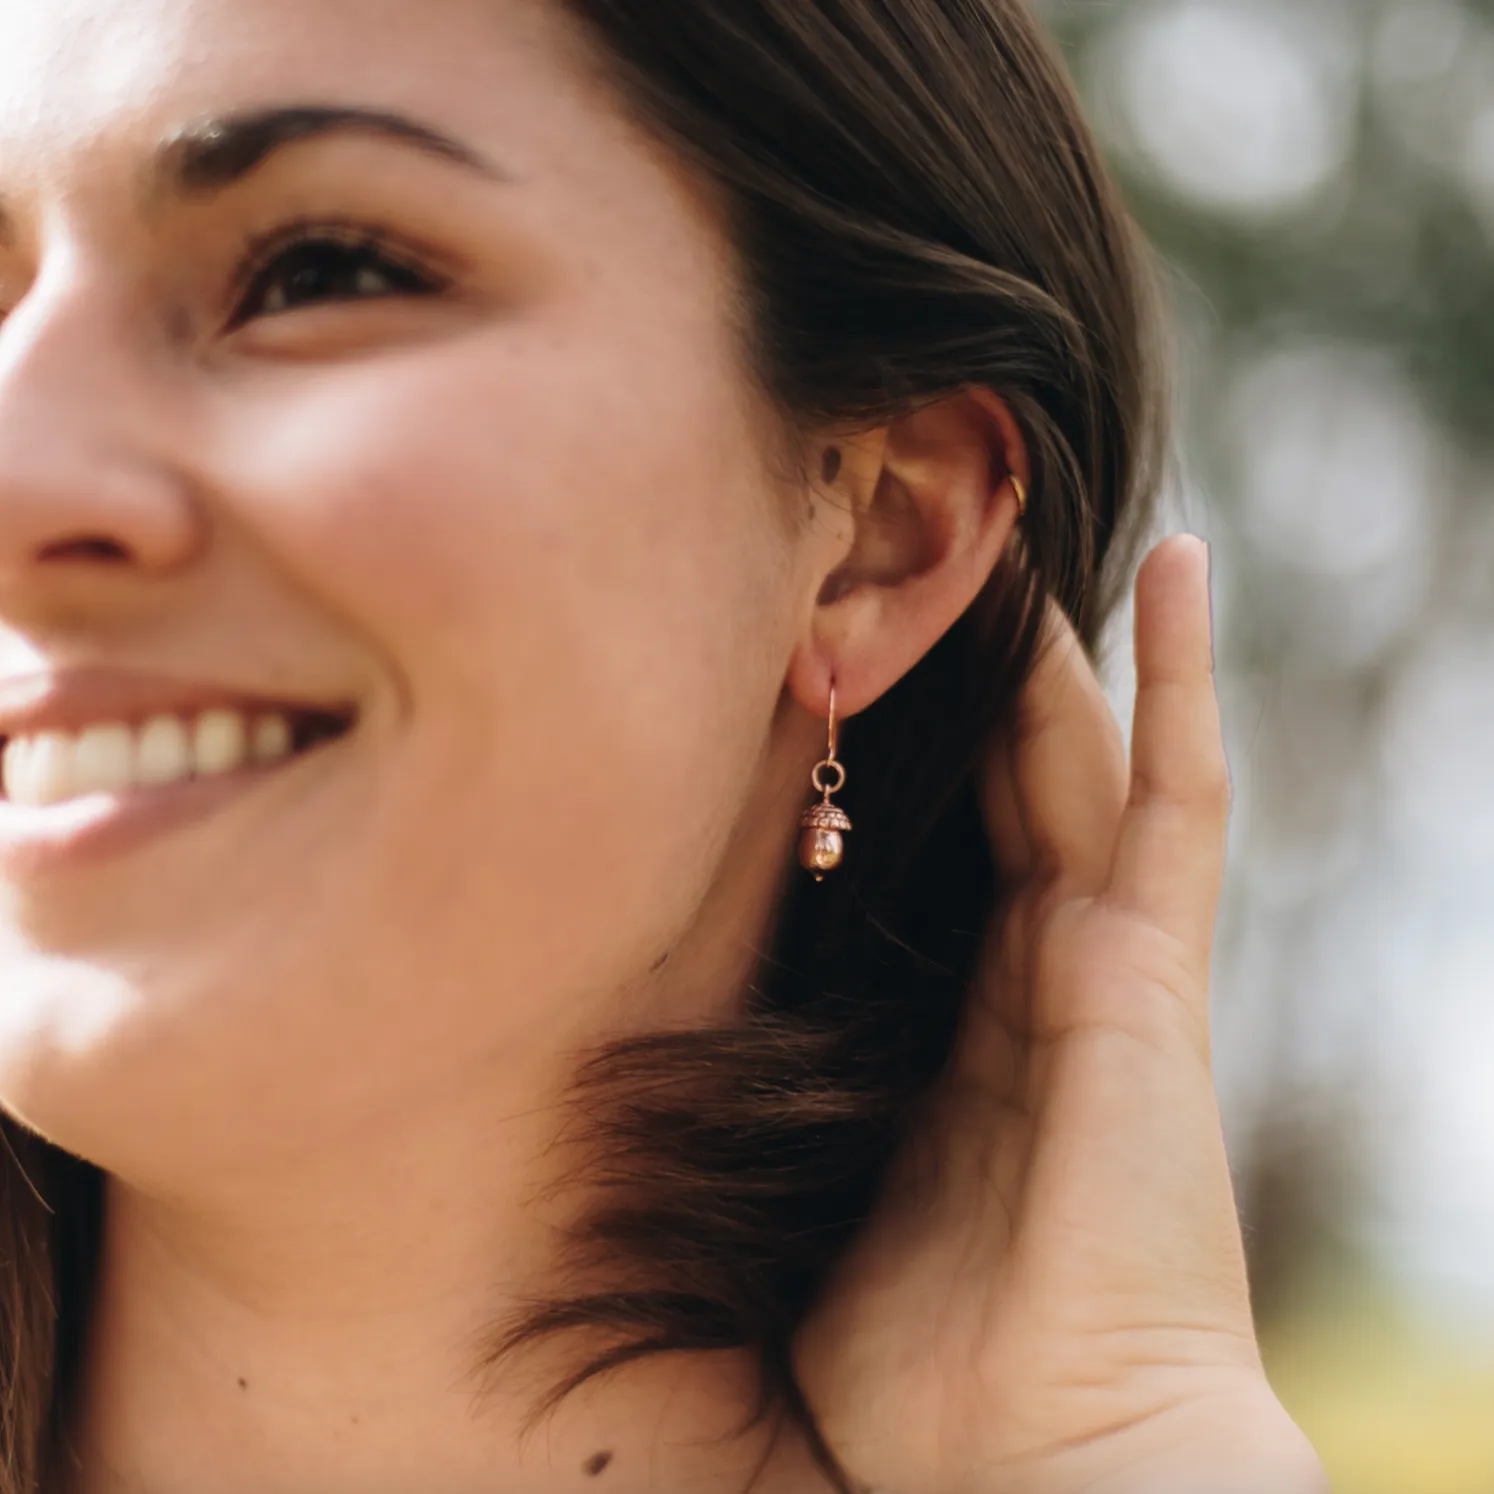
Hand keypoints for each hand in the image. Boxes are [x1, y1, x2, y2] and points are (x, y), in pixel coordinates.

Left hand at [795, 538, 1327, 1493]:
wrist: (1047, 1455)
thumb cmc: (927, 1357)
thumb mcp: (812, 1191)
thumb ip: (763, 1110)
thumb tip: (606, 1073)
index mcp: (969, 1008)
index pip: (934, 834)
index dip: (891, 736)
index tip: (824, 641)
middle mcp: (1041, 959)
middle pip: (1002, 768)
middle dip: (964, 660)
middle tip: (911, 536)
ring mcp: (1107, 951)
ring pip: (1080, 750)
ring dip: (1055, 634)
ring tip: (1018, 505)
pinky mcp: (1156, 966)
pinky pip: (1181, 794)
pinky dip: (1186, 680)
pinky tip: (1177, 566)